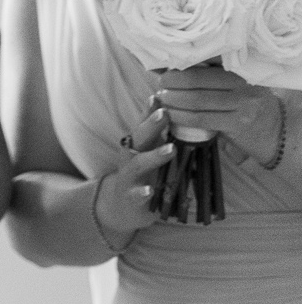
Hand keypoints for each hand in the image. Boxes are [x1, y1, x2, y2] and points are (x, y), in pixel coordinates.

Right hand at [95, 108, 176, 239]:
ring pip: (139, 164)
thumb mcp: (149, 154)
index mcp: (138, 146)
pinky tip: (150, 190)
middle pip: (139, 138)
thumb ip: (162, 138)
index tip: (159, 96)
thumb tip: (183, 115)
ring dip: (154, 156)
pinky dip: (143, 192)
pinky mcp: (131, 198)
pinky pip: (136, 195)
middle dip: (150, 125)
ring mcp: (129, 177)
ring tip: (171, 149)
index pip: (143, 124)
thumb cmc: (142, 176)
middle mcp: (130, 157)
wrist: (120, 207)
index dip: (149, 110)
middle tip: (164, 114)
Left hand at [154, 67, 285, 165]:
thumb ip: (210, 76)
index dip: (181, 63)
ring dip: (173, 100)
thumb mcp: (235, 85)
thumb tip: (168, 67)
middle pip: (197, 79)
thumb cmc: (247, 105)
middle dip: (172, 81)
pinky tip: (170, 115)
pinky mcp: (237, 123)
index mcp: (240, 69)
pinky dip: (181, 116)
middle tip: (160, 83)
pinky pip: (201, 118)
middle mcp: (243, 84)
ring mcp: (242, 104)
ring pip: (196, 99)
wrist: (275, 131)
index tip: (163, 66)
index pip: (206, 60)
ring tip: (162, 99)